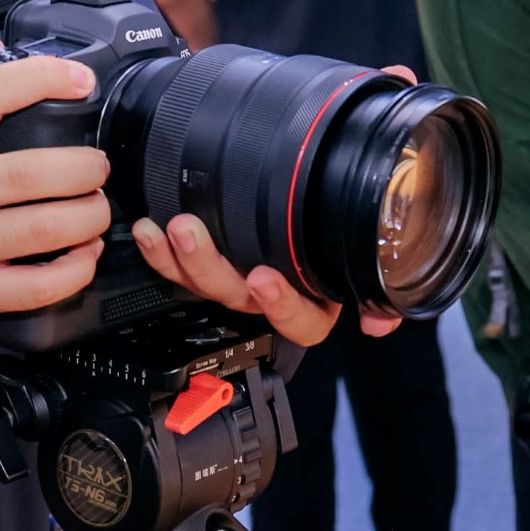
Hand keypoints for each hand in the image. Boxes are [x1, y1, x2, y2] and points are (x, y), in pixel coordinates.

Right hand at [0, 41, 115, 350]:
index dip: (41, 79)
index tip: (81, 79)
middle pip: (29, 172)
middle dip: (84, 169)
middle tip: (99, 169)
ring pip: (41, 228)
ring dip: (88, 218)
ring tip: (99, 210)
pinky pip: (37, 285)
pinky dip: (76, 269)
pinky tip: (86, 255)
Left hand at [131, 215, 392, 344]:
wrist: (318, 208)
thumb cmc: (341, 240)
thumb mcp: (367, 264)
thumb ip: (381, 294)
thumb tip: (382, 322)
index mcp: (312, 304)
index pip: (300, 321)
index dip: (280, 304)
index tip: (265, 277)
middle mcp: (270, 298)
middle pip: (236, 296)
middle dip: (207, 265)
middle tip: (188, 230)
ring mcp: (237, 282)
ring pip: (203, 281)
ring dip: (176, 258)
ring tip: (161, 229)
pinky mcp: (210, 263)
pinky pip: (180, 267)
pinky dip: (159, 253)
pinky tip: (147, 233)